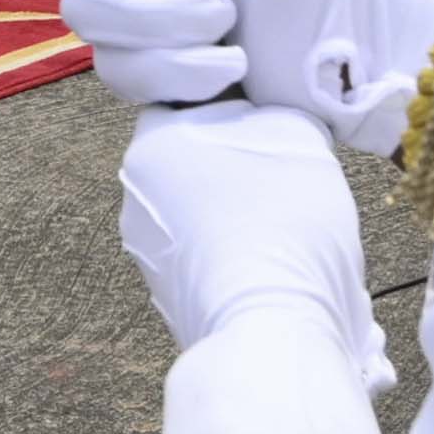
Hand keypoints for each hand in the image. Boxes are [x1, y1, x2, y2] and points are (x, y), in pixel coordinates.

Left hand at [116, 98, 381, 357]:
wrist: (273, 327)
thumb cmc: (284, 221)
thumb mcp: (299, 135)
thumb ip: (273, 114)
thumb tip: (268, 122)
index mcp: (151, 145)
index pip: (190, 106)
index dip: (237, 112)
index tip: (273, 129)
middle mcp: (134, 199)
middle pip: (195, 165)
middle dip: (237, 170)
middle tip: (287, 181)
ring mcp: (147, 255)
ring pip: (201, 216)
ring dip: (237, 217)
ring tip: (285, 233)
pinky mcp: (170, 300)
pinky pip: (206, 260)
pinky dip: (234, 258)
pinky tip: (271, 269)